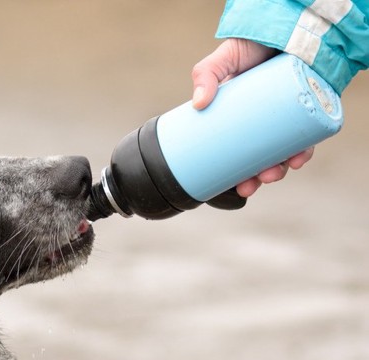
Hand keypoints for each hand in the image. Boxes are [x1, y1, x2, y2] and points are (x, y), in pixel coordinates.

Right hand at [191, 38, 313, 196]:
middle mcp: (263, 123)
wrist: (285, 27)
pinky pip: (308, 137)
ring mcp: (286, 118)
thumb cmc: (250, 45)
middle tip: (250, 186)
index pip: (235, 152)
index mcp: (237, 120)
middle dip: (256, 177)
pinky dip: (304, 151)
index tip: (230, 186)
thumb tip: (198, 103)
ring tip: (273, 173)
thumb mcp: (220, 61)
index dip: (233, 172)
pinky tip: (298, 158)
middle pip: (260, 158)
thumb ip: (205, 75)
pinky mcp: (307, 110)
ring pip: (283, 153)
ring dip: (279, 169)